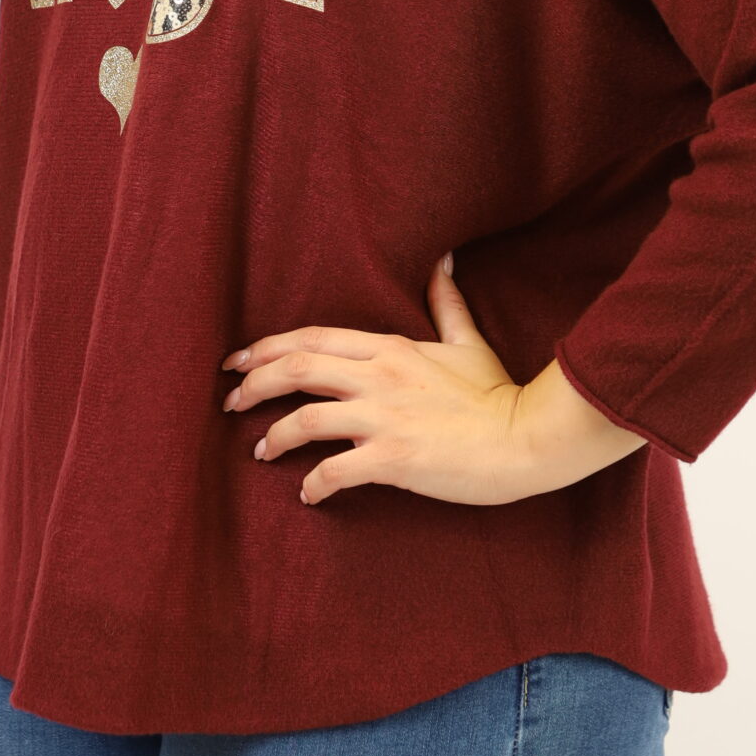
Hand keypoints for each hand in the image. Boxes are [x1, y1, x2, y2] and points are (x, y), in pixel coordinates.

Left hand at [220, 251, 637, 506]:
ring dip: (273, 437)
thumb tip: (444, 261)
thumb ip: (447, 304)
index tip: (237, 361)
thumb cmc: (496, 395)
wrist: (526, 439)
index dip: (266, 348)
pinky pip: (334, 471)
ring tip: (261, 451)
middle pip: (296, 370)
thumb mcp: (467, 343)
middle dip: (252, 385)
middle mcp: (379, 377)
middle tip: (230, 403)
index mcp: (389, 348)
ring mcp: (384, 418)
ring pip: (304, 420)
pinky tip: (308, 495)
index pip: (311, 339)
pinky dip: (313, 484)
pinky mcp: (393, 459)